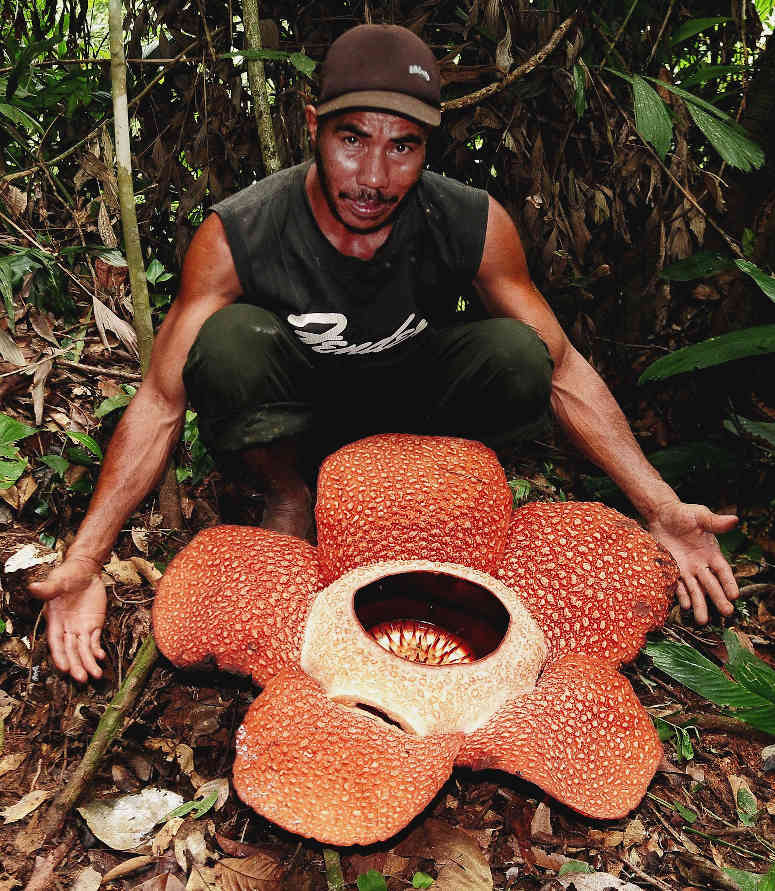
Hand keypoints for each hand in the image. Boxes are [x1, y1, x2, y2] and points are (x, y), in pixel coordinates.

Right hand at [28, 556, 106, 681]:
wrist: (84, 570)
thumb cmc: (67, 575)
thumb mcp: (57, 580)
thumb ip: (48, 588)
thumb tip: (33, 587)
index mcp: (55, 620)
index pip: (56, 642)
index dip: (60, 656)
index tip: (63, 668)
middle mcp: (67, 628)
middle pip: (71, 651)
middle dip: (76, 665)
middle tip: (82, 678)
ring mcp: (81, 627)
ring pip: (84, 650)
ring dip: (89, 662)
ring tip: (95, 674)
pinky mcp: (94, 624)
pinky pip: (95, 640)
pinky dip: (97, 650)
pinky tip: (101, 657)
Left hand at [647, 502, 738, 624]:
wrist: (661, 515)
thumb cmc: (684, 514)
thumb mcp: (700, 516)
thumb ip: (715, 522)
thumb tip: (735, 520)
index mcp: (712, 554)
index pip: (723, 571)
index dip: (729, 583)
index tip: (734, 595)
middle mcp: (701, 565)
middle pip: (711, 585)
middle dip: (718, 599)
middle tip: (726, 613)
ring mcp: (686, 569)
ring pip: (694, 590)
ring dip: (699, 605)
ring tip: (702, 621)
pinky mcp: (671, 569)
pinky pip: (676, 585)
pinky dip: (680, 596)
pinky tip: (684, 607)